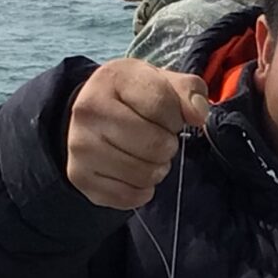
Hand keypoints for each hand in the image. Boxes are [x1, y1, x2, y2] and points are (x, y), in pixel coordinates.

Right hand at [65, 59, 210, 209]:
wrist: (91, 115)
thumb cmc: (133, 98)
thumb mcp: (161, 81)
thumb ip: (189, 91)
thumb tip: (198, 116)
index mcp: (111, 79)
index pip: (164, 106)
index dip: (176, 117)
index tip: (168, 117)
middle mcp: (88, 112)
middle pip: (155, 145)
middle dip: (167, 145)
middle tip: (157, 139)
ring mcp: (80, 147)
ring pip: (144, 174)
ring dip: (156, 169)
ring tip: (146, 155)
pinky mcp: (80, 177)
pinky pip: (128, 197)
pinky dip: (141, 190)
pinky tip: (134, 173)